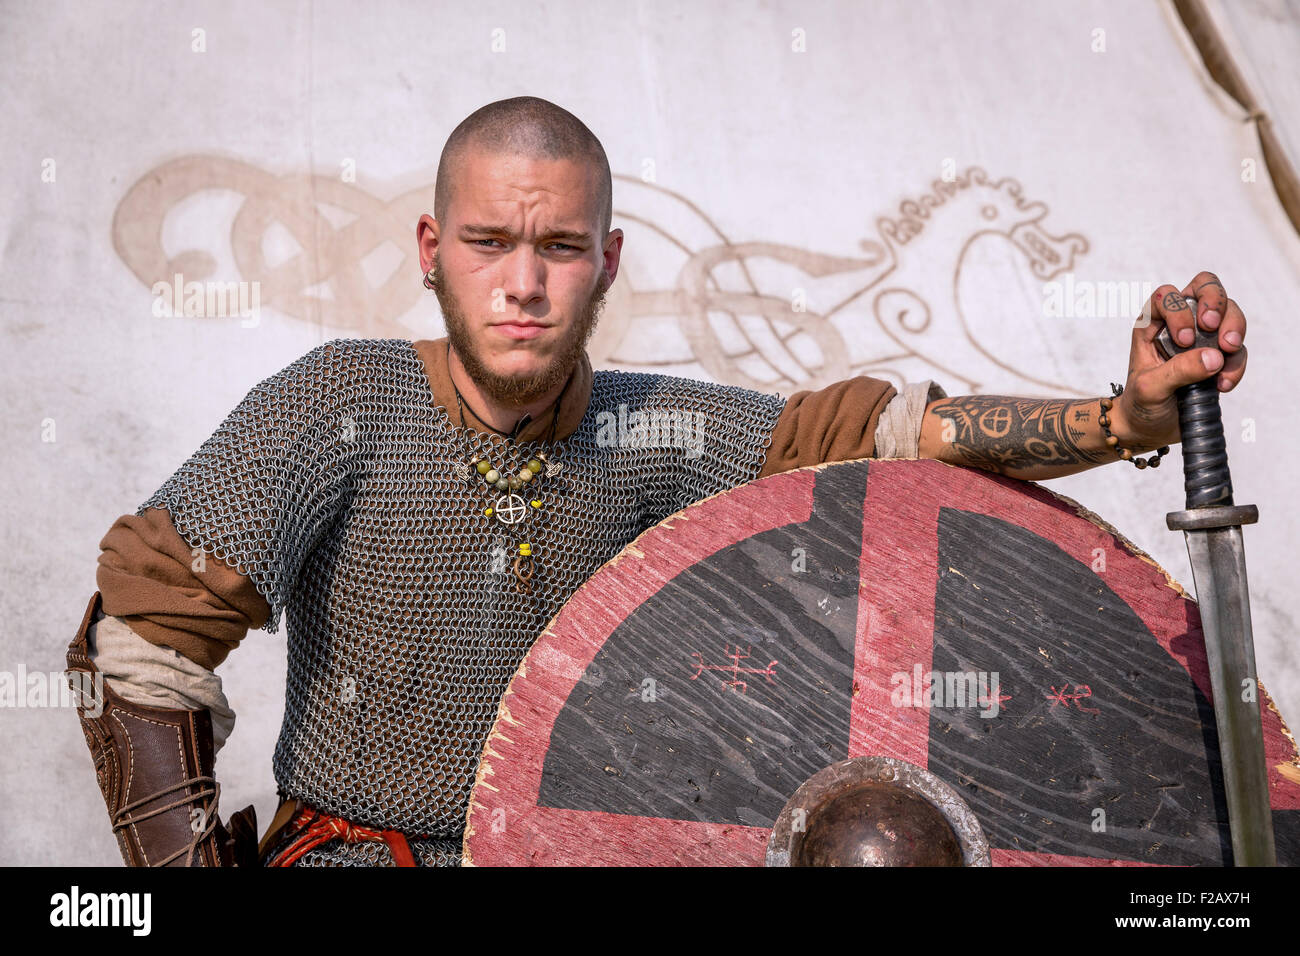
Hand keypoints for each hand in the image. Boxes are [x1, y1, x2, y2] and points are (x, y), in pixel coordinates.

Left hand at [1112, 272, 1247, 450]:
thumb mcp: (1150, 388)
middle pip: (1206, 288)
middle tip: (1213, 328)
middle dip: (1216, 303)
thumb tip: (1214, 357)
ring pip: (1230, 313)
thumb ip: (1178, 370)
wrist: (1150, 429)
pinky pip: (1238, 350)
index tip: (1183, 341)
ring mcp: (1202, 338)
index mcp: (1151, 324)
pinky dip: (1237, 364)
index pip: (1167, 294)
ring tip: (1227, 352)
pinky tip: (1223, 385)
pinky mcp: (1219, 357)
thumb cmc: (1140, 403)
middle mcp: (1178, 323)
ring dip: (1234, 329)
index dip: (1179, 310)